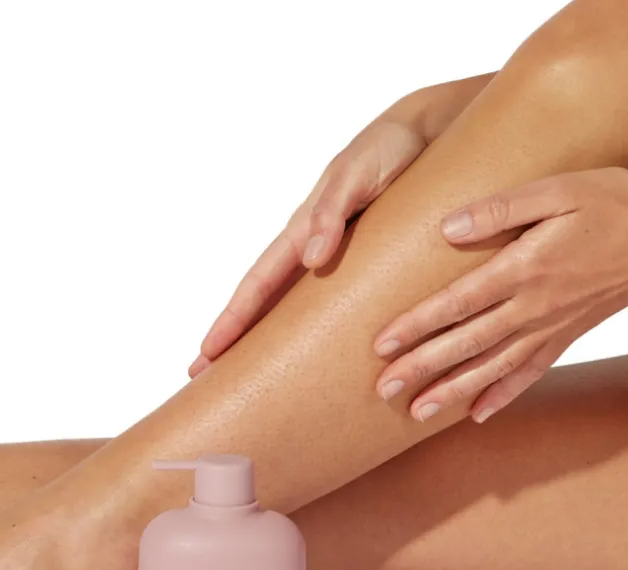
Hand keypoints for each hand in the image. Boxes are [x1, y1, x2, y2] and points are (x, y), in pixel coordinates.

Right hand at [188, 118, 426, 376]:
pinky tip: (309, 349)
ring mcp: (331, 257)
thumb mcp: (357, 175)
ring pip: (288, 305)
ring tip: (247, 373)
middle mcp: (309, 249)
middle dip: (233, 337)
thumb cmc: (388, 150)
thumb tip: (309, 258)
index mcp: (302, 230)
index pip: (258, 283)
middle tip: (204, 377)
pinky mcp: (359, 261)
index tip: (207, 353)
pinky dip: (309, 327)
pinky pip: (327, 302)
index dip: (233, 319)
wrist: (423, 135)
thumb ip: (332, 212)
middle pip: (262, 301)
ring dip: (265, 337)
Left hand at [374, 167, 627, 421]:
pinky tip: (478, 414)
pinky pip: (530, 374)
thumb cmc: (615, 204)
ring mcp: (550, 328)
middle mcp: (533, 307)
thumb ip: (502, 209)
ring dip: (452, 391)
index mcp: (524, 268)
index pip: (457, 303)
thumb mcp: (559, 189)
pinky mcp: (566, 337)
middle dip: (422, 368)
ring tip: (417, 413)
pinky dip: (502, 396)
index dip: (417, 325)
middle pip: (466, 344)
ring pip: (492, 367)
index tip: (381, 344)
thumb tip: (447, 227)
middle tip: (382, 389)